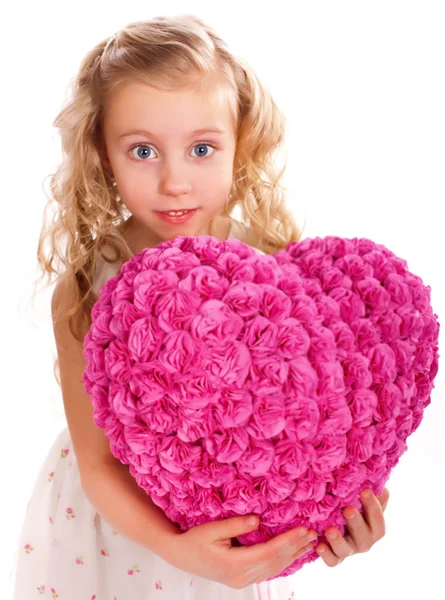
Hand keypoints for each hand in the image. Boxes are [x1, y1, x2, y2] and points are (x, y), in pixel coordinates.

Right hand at [160, 514, 318, 588]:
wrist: (180, 556)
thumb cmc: (194, 540)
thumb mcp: (212, 529)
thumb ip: (235, 525)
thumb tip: (258, 519)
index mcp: (235, 565)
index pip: (269, 552)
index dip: (288, 540)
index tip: (304, 528)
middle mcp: (242, 576)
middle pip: (276, 562)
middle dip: (296, 547)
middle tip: (314, 533)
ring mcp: (242, 580)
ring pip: (274, 569)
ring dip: (293, 555)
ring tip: (309, 543)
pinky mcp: (242, 578)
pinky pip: (268, 570)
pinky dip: (282, 561)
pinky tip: (292, 553)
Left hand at [315, 487, 389, 566]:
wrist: (336, 520)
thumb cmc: (354, 505)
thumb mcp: (364, 498)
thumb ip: (373, 493)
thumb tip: (377, 482)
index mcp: (373, 528)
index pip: (378, 521)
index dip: (373, 507)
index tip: (365, 491)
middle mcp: (364, 541)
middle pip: (364, 537)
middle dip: (356, 522)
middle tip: (348, 509)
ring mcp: (349, 550)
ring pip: (346, 550)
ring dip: (338, 541)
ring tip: (330, 530)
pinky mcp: (335, 557)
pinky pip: (332, 561)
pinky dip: (326, 555)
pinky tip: (318, 545)